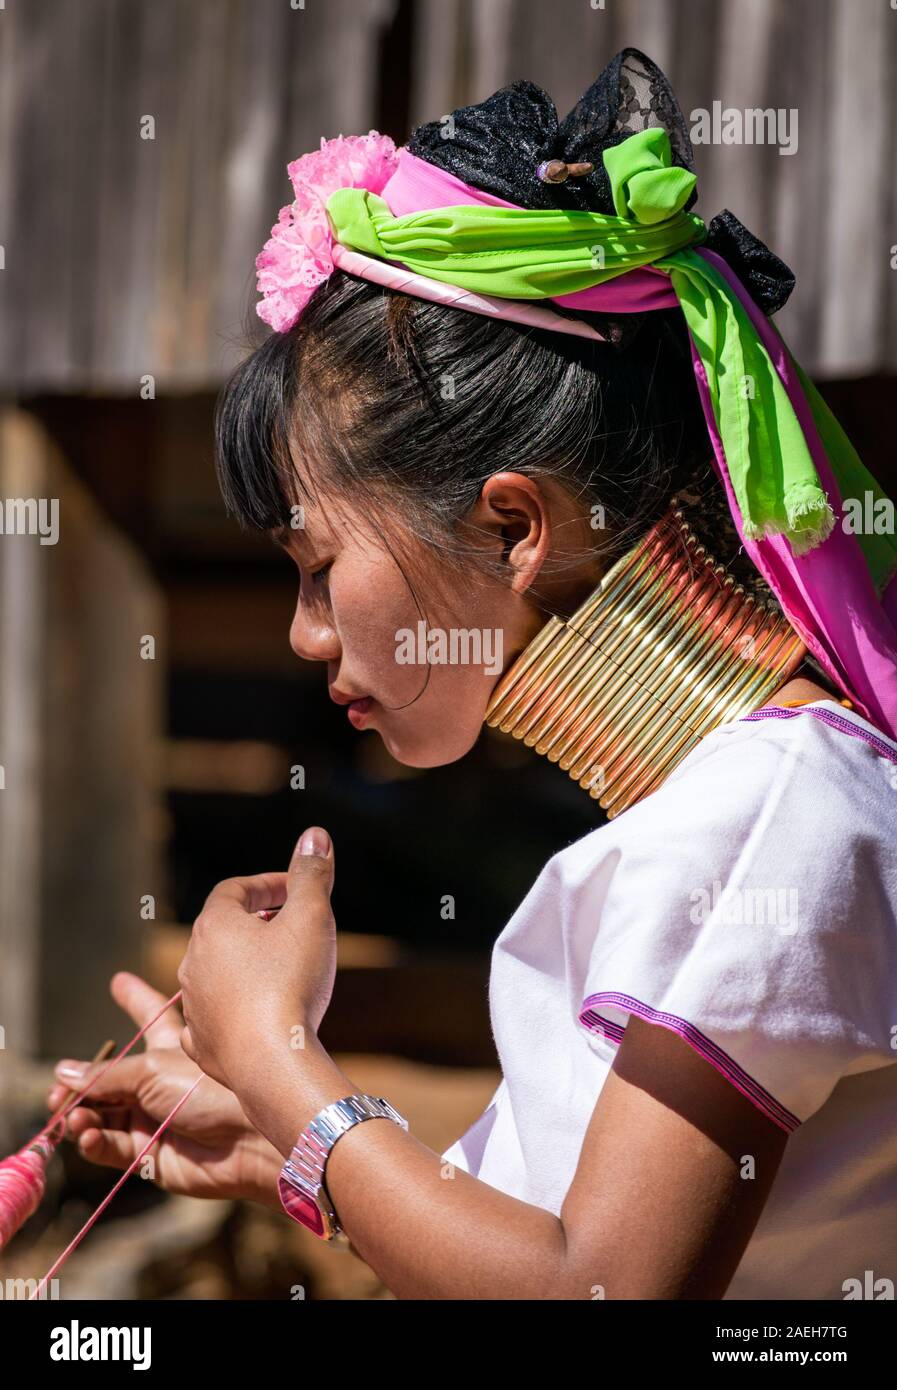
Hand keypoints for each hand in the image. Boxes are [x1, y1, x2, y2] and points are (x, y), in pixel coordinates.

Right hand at [47, 972, 283, 1208]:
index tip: (119, 981)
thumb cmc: (213, 1090)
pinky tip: (85, 1135)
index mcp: (170, 1048)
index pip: (148, 1016)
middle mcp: (159, 1081)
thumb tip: (62, 1073)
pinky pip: (109, 1146)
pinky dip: (92, 1141)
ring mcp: (151, 1118)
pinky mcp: (148, 1155)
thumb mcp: (155, 1068)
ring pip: (100, 1115)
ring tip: (72, 1116)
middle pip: (107, 1079)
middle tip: (58, 1094)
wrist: (248, 1140)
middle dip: (77, 1086)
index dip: (134, 999)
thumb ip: (106, 1075)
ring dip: (80, 1115)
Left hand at [177, 826, 336, 1105]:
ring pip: (218, 973)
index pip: (235, 890)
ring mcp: (195, 1005)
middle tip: (293, 926)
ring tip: (283, 971)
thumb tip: (315, 834)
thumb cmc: (291, 982)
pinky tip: (258, 1011)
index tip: (296, 890)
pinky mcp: (202, 1043)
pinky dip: (235, 1007)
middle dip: (258, 923)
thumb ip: (311, 874)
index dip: (267, 885)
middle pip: (224, 929)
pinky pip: (215, 1015)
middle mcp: (194, 962)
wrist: (273, 1061)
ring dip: (247, 965)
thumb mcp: (311, 917)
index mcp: (215, 925)